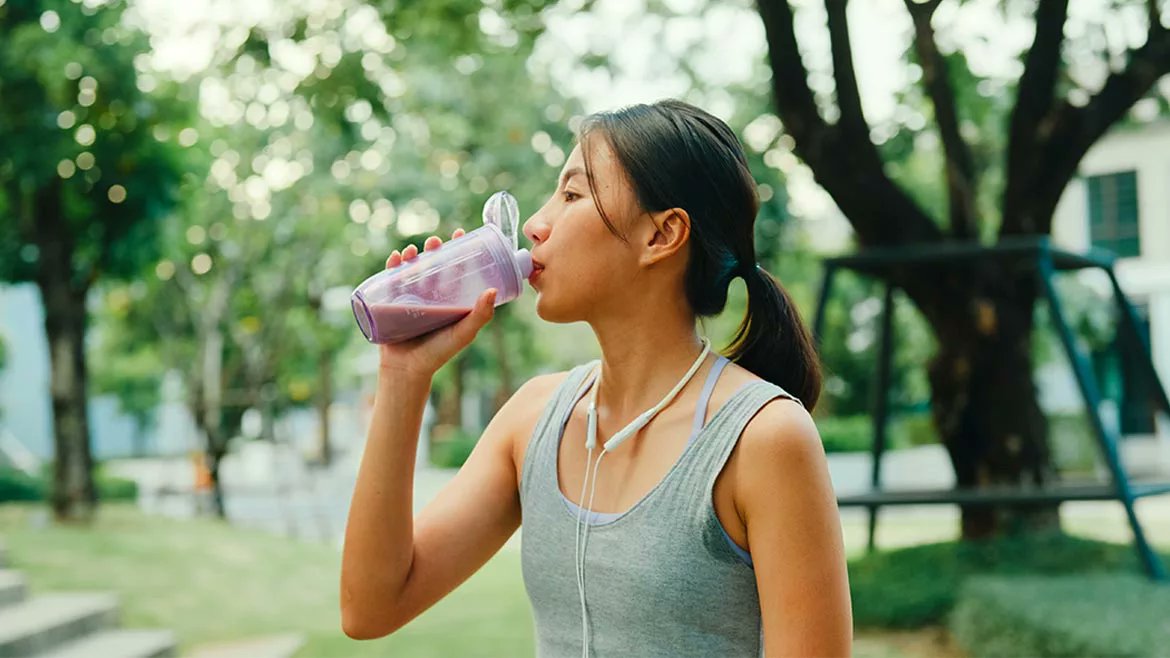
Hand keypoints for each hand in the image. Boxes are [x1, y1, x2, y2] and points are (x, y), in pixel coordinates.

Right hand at [377, 229, 495, 379]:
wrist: (408, 370)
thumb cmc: (439, 353)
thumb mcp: (463, 333)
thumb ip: (480, 315)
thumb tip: (492, 290)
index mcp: (449, 298)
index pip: (455, 268)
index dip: (459, 250)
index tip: (462, 233)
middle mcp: (430, 295)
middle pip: (432, 264)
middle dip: (433, 249)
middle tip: (435, 241)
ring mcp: (410, 297)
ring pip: (411, 269)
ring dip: (411, 255)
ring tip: (413, 250)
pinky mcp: (391, 302)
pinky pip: (390, 280)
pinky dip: (391, 267)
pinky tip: (396, 259)